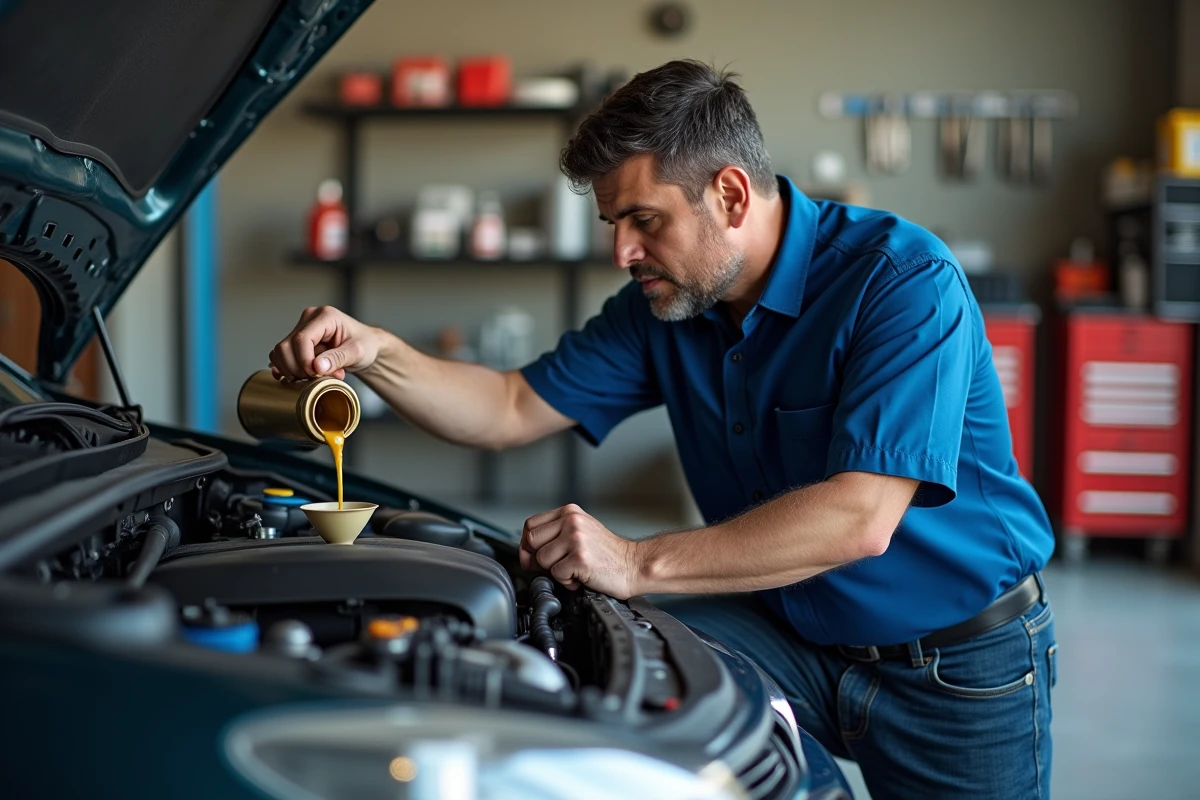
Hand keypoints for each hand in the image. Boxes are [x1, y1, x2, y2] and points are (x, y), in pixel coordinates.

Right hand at [269, 306, 382, 380]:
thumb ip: (338, 358)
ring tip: (317, 376)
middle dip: (298, 368)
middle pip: (285, 347)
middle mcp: (308, 319)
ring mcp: (300, 329)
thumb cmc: (365, 345)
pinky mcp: (295, 341)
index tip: (316, 374)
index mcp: (325, 316)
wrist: (366, 346)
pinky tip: (301, 377)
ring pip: (280, 353)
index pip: (302, 339)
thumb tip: (316, 366)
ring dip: (294, 371)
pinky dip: (287, 370)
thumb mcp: (358, 352)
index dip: (305, 361)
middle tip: (319, 377)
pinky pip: (280, 356)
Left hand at [520, 504, 642, 598]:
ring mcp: (576, 538)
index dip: (527, 544)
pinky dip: (567, 581)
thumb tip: (526, 552)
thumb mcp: (581, 532)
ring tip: (574, 570)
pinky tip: (581, 576)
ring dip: (555, 571)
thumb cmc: (608, 554)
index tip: (532, 556)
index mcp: (570, 512)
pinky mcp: (580, 557)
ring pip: (542, 559)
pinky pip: (556, 574)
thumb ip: (555, 535)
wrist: (634, 565)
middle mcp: (572, 521)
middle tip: (553, 567)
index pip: (531, 524)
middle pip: (531, 541)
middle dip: (537, 559)